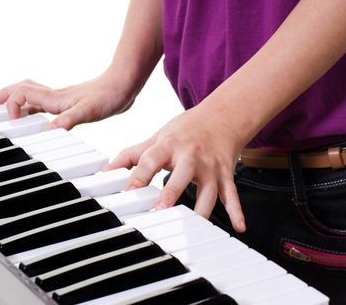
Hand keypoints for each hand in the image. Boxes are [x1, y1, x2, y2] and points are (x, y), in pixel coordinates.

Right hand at [0, 71, 135, 129]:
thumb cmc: (109, 96)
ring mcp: (62, 98)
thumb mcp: (88, 112)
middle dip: (4, 96)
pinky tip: (38, 118)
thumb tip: (46, 131)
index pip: (21, 94)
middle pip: (21, 89)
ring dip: (16, 101)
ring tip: (7, 112)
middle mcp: (55, 96)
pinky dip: (34, 108)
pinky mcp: (71, 102)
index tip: (11, 122)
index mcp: (55, 98)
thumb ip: (67, 120)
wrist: (125, 85)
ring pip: (31, 95)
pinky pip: (45, 102)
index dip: (11, 105)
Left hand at [104, 107, 246, 232]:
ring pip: (208, 191)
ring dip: (202, 210)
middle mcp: (191, 156)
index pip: (151, 160)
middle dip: (171, 194)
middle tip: (160, 211)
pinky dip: (236, 211)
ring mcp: (210, 167)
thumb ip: (131, 155)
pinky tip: (239, 227)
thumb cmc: (185, 130)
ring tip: (195, 229)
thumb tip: (105, 171)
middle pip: (181, 176)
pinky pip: (232, 195)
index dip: (138, 176)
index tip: (128, 193)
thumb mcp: (157, 137)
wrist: (221, 117)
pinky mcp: (225, 175)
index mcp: (169, 145)